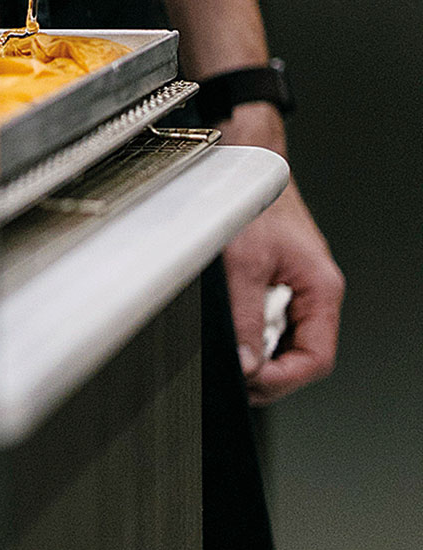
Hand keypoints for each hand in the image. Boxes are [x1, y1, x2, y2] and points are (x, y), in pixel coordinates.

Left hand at [221, 108, 343, 404]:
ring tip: (228, 355)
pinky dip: (247, 334)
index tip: (251, 384)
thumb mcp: (242, 264)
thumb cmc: (253, 199)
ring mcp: (292, 290)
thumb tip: (245, 365)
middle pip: (298, 356)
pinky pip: (264, 323)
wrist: (243, 165)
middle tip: (233, 378)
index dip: (284, 380)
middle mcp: (311, 293)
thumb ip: (244, 318)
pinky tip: (228, 333)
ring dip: (255, 354)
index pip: (316, 358)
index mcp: (320, 289)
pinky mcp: (271, 284)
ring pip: (280, 343)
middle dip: (267, 373)